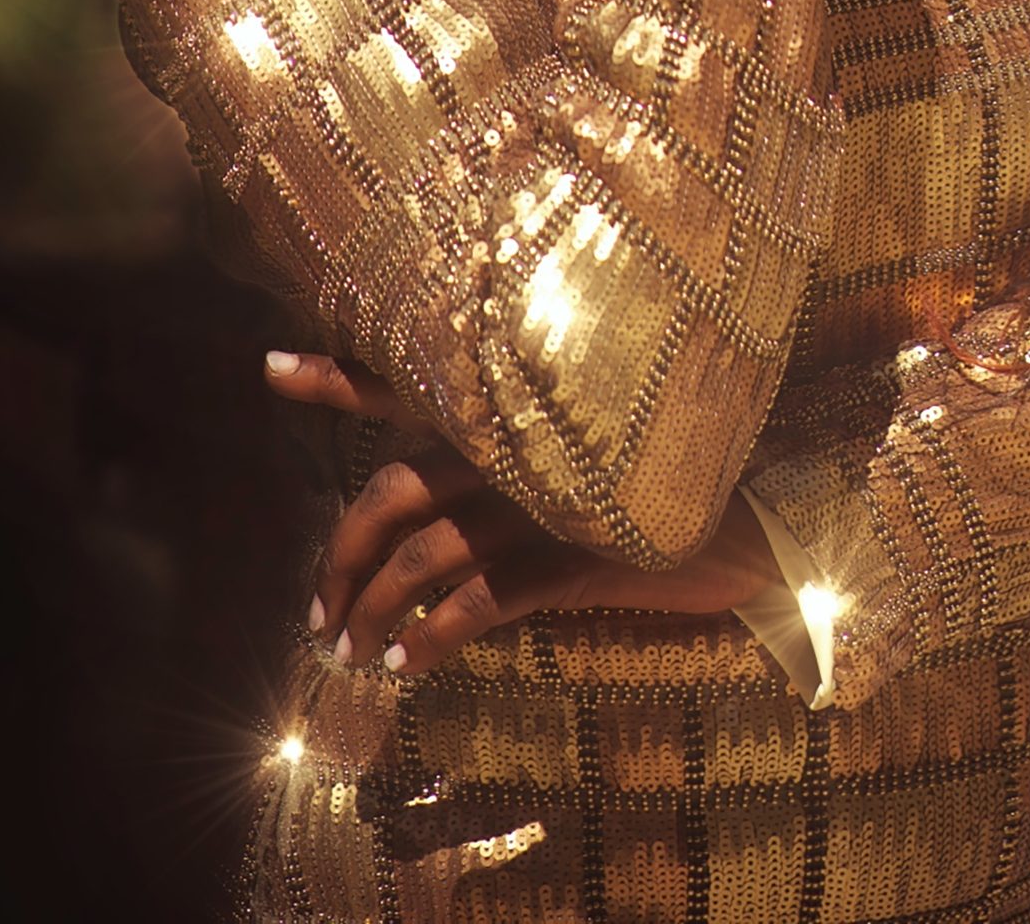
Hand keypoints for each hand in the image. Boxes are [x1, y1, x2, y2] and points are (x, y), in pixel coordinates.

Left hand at [264, 349, 782, 676]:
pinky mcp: (579, 551)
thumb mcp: (582, 458)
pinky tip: (410, 662)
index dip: (338, 372)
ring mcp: (547, 495)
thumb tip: (437, 510)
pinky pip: (484, 596)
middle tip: (317, 611)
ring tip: (351, 653)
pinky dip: (434, 634)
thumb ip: (517, 456)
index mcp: (514, 407)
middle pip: (394, 486)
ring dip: (375, 608)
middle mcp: (520, 441)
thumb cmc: (666, 487)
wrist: (761, 524)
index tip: (268, 368)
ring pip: (426, 550)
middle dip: (341, 553)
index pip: (410, 379)